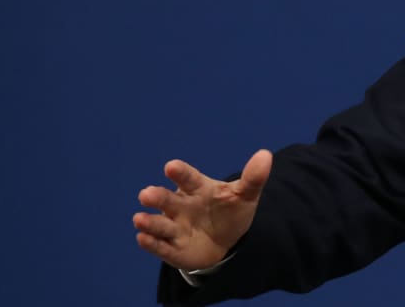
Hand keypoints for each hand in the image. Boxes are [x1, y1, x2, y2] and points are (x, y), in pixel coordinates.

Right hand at [133, 149, 271, 270]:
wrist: (226, 241)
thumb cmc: (229, 211)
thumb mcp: (244, 196)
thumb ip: (253, 178)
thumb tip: (266, 155)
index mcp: (197, 189)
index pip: (188, 178)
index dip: (180, 173)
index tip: (171, 166)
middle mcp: (180, 206)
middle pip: (167, 200)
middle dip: (156, 197)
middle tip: (146, 194)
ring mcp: (174, 227)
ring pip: (159, 224)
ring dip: (149, 222)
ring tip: (139, 219)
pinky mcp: (172, 249)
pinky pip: (160, 246)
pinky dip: (152, 243)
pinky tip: (142, 238)